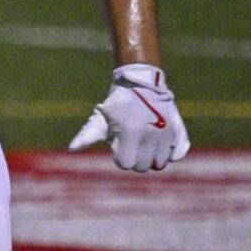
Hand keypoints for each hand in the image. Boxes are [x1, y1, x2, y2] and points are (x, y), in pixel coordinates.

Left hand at [70, 64, 189, 171]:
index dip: (120, 157)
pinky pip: (176, 155)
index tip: (118, 144)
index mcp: (131, 131)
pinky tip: (158, 144)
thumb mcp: (101, 117)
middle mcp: (151, 134)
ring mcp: (167, 133)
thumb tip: (71, 148)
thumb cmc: (118, 103)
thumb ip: (88, 135)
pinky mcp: (179, 131)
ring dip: (150, 158)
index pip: (126, 164)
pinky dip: (168, 154)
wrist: (142, 83)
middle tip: (131, 143)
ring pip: (160, 164)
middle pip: (143, 167)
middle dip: (134, 159)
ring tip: (143, 143)